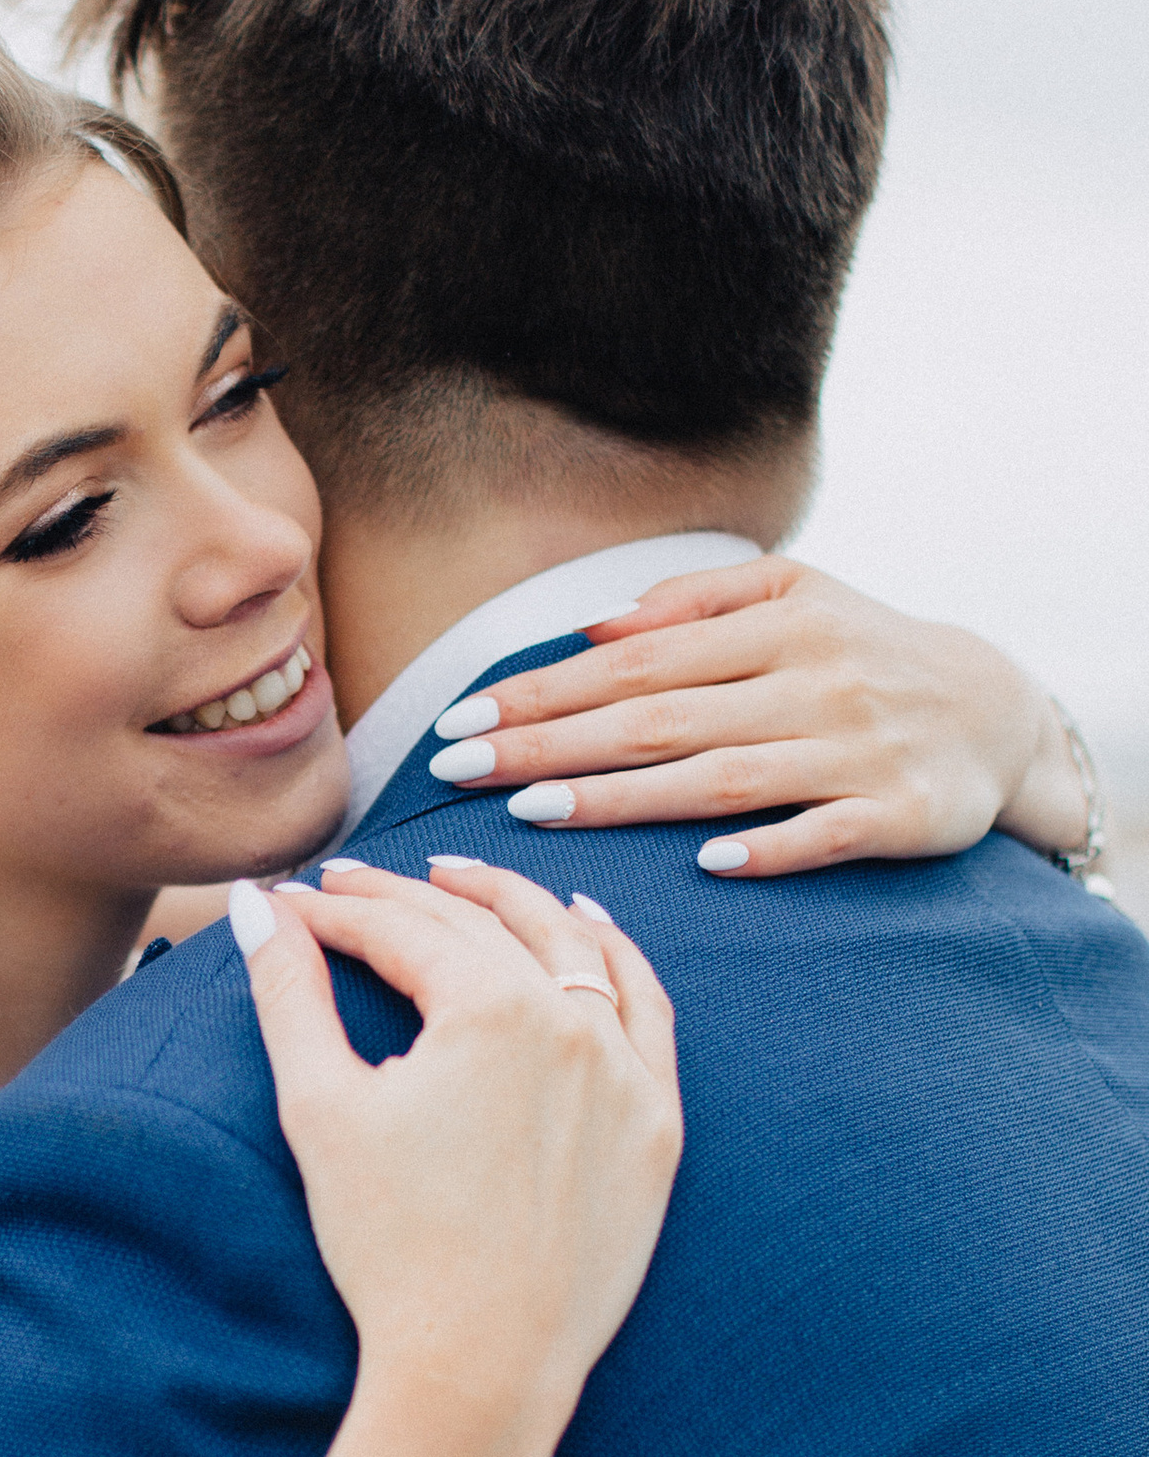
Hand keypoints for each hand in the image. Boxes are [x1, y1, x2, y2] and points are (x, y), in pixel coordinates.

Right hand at [232, 859, 679, 1456]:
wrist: (480, 1367)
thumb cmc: (389, 1246)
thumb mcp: (320, 1107)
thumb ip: (289, 992)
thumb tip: (255, 903)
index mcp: (489, 1011)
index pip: (404, 931)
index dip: (336, 914)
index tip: (293, 907)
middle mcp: (571, 1023)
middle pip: (483, 927)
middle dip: (408, 896)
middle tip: (351, 886)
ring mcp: (626, 1072)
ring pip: (572, 948)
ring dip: (513, 902)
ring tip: (459, 878)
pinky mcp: (657, 1122)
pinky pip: (646, 1008)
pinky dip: (614, 955)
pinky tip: (586, 925)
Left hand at [421, 556, 1082, 876]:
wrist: (997, 711)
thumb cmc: (861, 650)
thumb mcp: (793, 593)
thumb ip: (694, 602)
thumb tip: (593, 626)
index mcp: (777, 624)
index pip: (635, 661)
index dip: (544, 692)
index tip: (462, 720)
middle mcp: (812, 683)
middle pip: (659, 718)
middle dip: (551, 745)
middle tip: (458, 770)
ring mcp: (856, 751)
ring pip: (722, 778)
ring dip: (624, 798)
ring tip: (531, 812)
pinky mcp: (901, 813)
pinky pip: (826, 834)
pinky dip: (771, 846)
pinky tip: (706, 863)